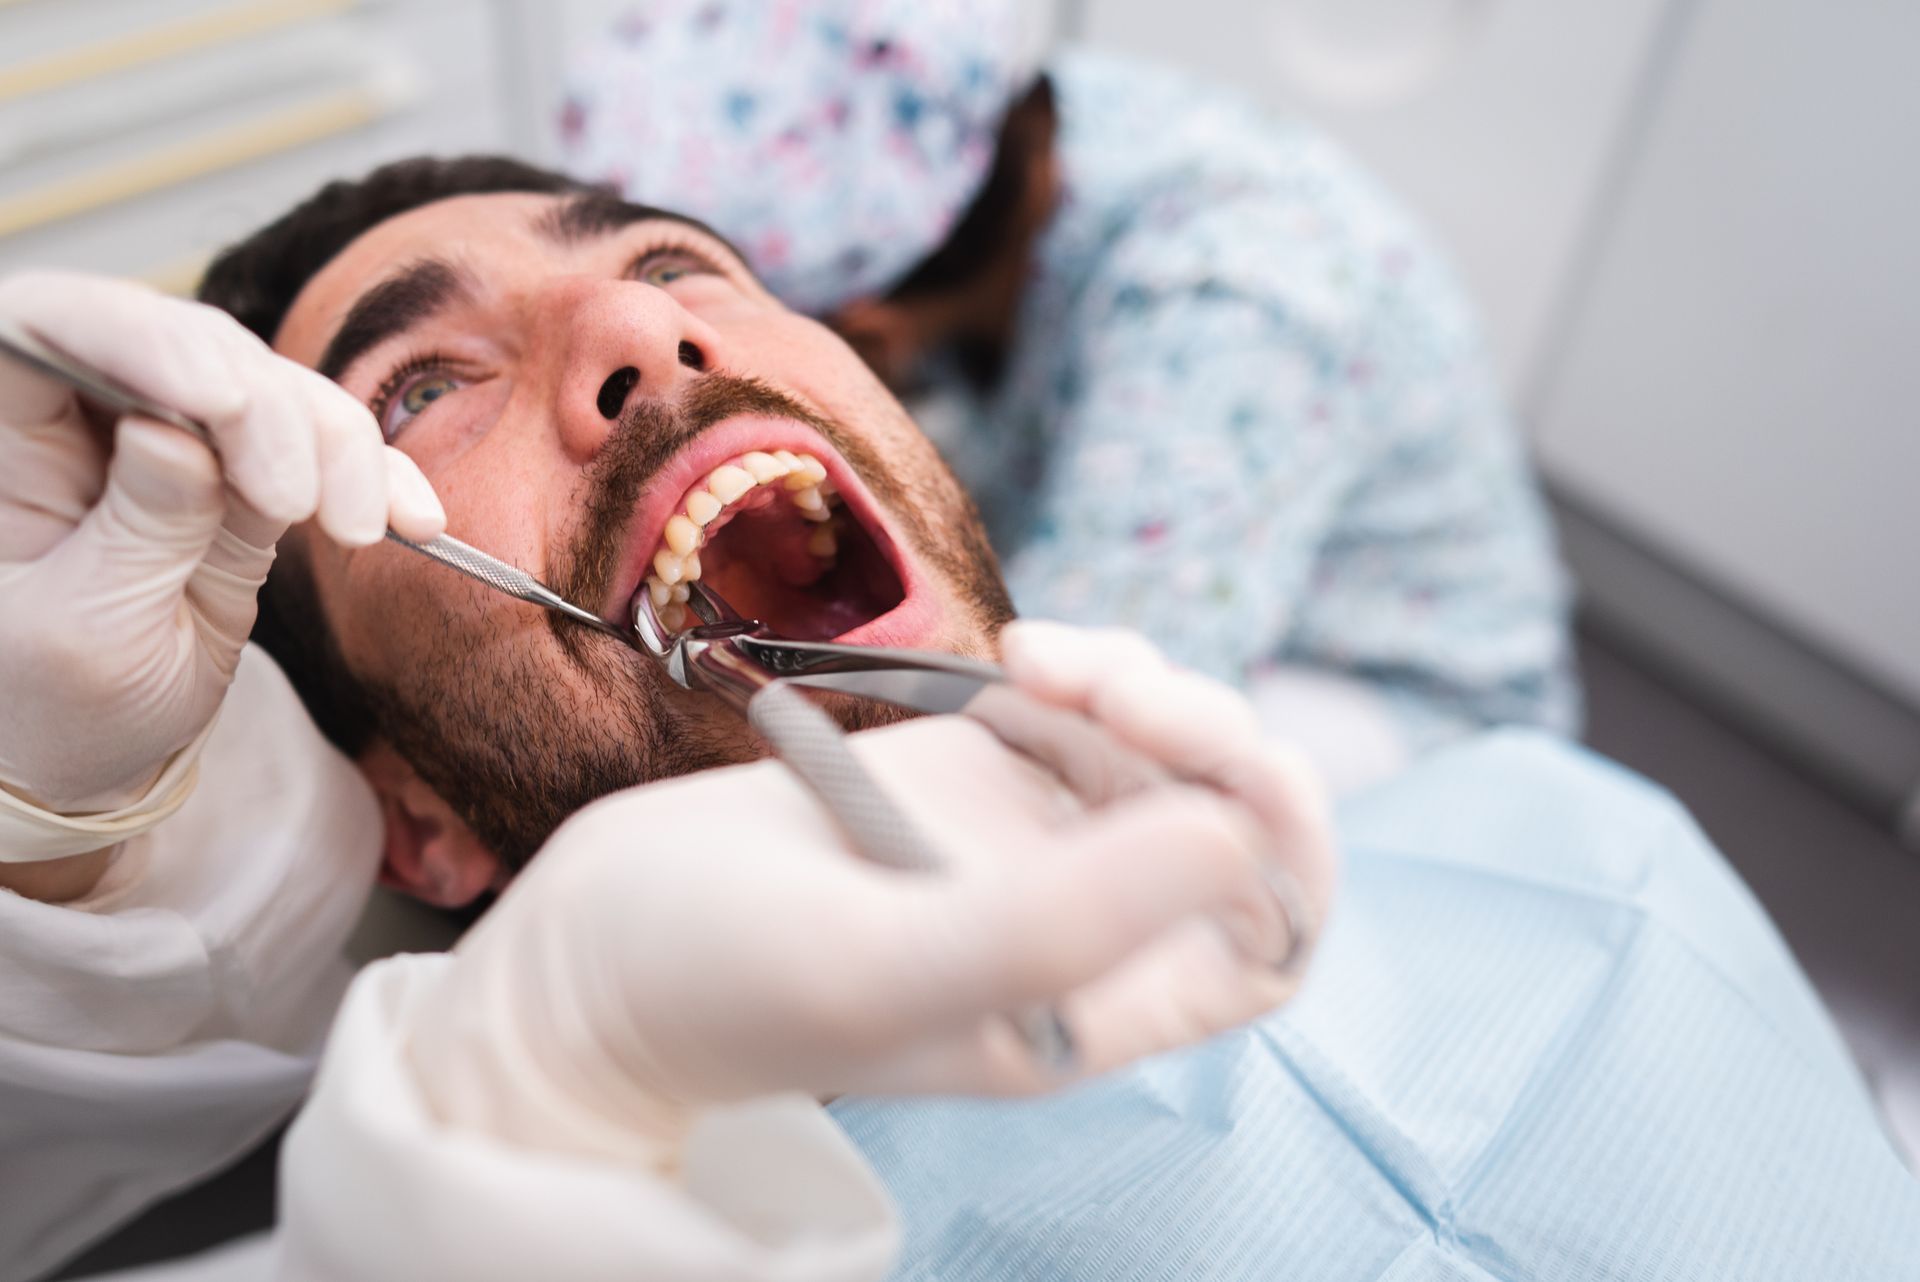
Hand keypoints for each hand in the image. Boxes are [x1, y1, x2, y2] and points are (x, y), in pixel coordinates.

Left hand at [0, 271, 444, 812]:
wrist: (94, 761)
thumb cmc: (51, 704)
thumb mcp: (86, 629)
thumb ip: (138, 525)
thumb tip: (174, 431)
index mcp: (5, 438)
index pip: (53, 327)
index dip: (138, 336)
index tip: (220, 400)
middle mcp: (90, 414)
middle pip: (190, 348)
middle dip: (265, 409)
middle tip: (295, 498)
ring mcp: (179, 438)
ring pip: (275, 388)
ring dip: (337, 446)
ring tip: (355, 530)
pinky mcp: (251, 476)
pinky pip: (327, 448)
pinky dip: (377, 478)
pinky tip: (408, 520)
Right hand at [407, 622, 1336, 1165]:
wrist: (585, 949)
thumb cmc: (714, 986)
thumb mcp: (885, 963)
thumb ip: (1062, 921)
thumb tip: (1234, 835)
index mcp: (1087, 1008)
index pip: (1268, 937)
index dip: (1284, 845)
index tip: (1211, 770)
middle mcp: (1076, 929)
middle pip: (1225, 818)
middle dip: (1200, 732)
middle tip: (1097, 684)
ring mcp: (1023, 844)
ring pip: (1159, 746)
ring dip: (1135, 680)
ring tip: (1036, 659)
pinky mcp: (968, 774)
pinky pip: (1085, 706)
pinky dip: (1081, 664)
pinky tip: (1020, 653)